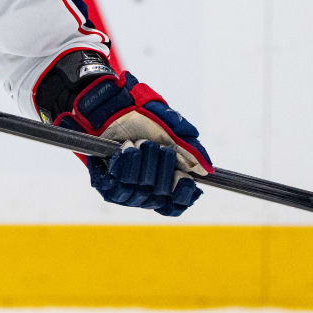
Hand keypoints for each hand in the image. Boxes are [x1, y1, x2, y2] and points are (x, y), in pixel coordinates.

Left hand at [43, 53, 210, 215]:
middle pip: (161, 194)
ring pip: (141, 188)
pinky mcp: (105, 187)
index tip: (184, 178)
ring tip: (136, 142)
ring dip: (143, 159)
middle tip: (153, 145)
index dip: (181, 195)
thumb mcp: (173, 129)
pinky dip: (126, 161)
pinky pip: (119, 184)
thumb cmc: (144, 119)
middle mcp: (144, 192)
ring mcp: (125, 191)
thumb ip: (192, 150)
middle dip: (161, 165)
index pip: (175, 205)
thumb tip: (206, 171)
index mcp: (163, 183)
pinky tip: (124, 148)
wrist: (112, 107)